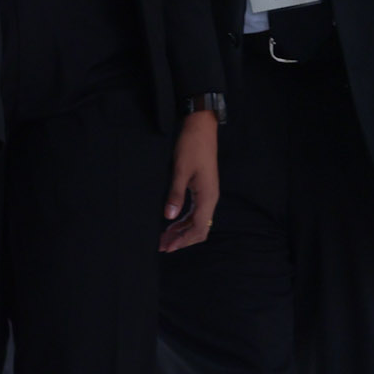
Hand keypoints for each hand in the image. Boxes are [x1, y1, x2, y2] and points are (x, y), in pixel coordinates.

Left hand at [161, 110, 219, 251]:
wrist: (201, 127)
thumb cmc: (191, 146)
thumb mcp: (180, 170)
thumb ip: (175, 195)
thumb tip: (168, 217)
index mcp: (207, 196)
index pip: (197, 228)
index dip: (183, 240)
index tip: (167, 246)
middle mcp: (210, 198)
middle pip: (199, 229)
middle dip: (182, 239)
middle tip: (163, 245)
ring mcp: (207, 194)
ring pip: (197, 221)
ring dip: (181, 231)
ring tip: (165, 238)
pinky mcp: (202, 189)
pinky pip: (195, 212)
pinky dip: (183, 220)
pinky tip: (172, 223)